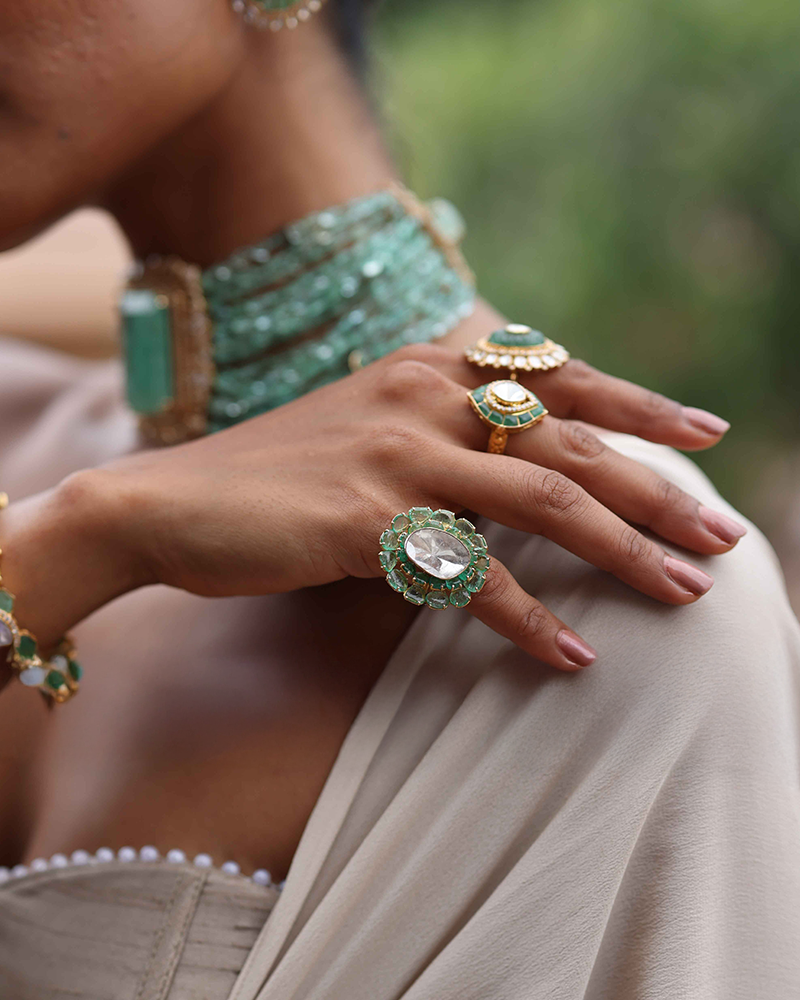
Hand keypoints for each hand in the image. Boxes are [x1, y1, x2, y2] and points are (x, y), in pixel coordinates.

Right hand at [25, 337, 741, 672]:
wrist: (166, 503)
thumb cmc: (272, 476)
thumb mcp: (365, 428)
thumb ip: (440, 429)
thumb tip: (520, 461)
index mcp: (426, 367)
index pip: (557, 374)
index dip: (637, 400)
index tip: (703, 433)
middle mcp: (422, 397)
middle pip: (572, 439)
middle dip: (657, 488)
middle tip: (725, 533)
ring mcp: (397, 454)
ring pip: (544, 501)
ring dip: (623, 552)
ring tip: (686, 594)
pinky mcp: (367, 521)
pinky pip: (474, 578)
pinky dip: (529, 622)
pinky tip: (571, 659)